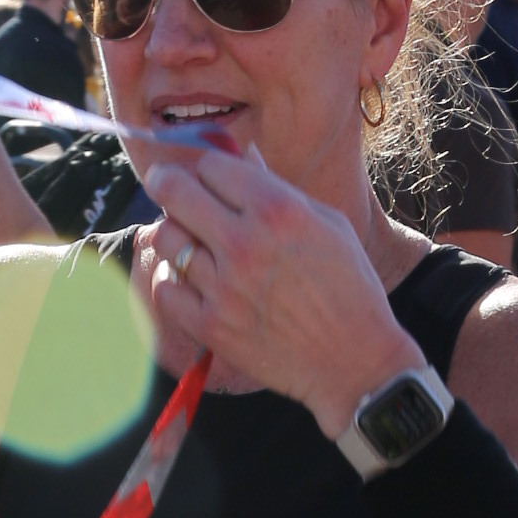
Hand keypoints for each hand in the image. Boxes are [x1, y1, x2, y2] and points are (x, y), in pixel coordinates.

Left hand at [134, 142, 422, 429]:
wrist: (354, 362)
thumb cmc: (350, 288)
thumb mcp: (328, 224)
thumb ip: (278, 189)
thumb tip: (242, 156)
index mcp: (277, 210)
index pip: (212, 165)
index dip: (210, 169)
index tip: (211, 180)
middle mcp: (244, 243)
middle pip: (173, 191)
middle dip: (167, 183)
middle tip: (166, 187)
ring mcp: (223, 287)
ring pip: (164, 239)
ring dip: (171, 234)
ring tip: (187, 240)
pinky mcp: (211, 326)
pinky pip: (165, 288)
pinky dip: (172, 281)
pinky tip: (190, 281)